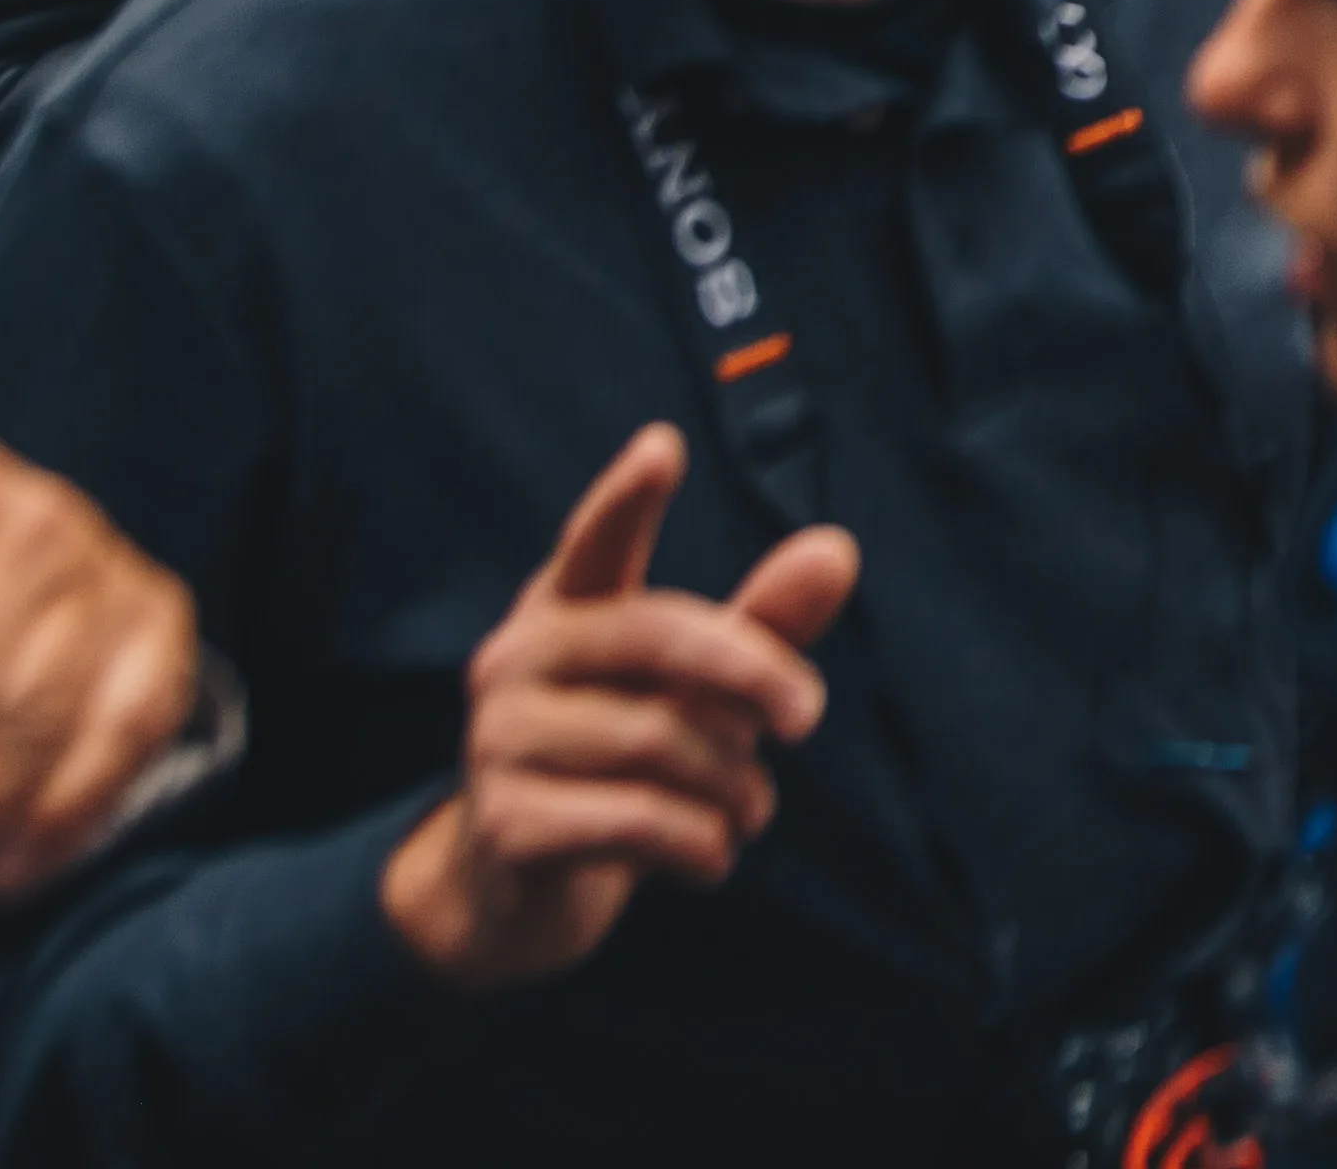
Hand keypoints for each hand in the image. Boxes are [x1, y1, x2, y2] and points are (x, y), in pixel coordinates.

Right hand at [375, 427, 857, 998]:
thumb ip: (761, 624)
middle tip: (810, 718)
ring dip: (734, 785)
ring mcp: (498, 741)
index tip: (664, 446)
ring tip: (748, 809)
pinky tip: (712, 857)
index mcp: (564, 608)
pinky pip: (637, 821)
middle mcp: (517, 660)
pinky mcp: (505, 825)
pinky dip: (701, 844)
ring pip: (660, 740)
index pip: (594, 542)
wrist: (522, 891)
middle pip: (659, 637)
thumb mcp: (693, 692)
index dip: (626, 499)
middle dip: (756, 674)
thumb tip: (837, 548)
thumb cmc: (624, 762)